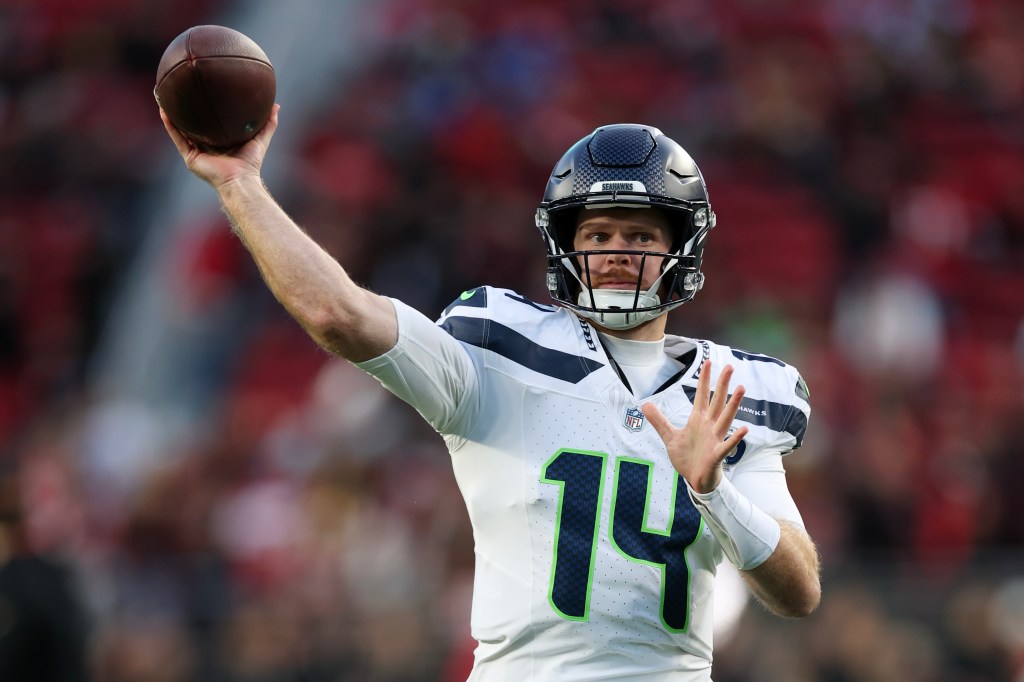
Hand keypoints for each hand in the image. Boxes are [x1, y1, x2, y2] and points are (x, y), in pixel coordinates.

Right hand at [159, 103, 279, 190]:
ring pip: (181, 131)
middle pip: (193, 126)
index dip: (206, 111)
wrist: (240, 179)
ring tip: (164, 99)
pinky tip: (164, 111)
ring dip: (172, 116)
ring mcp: (197, 153)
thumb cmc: (251, 163)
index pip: (210, 124)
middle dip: (186, 112)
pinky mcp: (191, 158)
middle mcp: (206, 147)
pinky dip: (170, 126)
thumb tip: (276, 106)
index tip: (203, 94)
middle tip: (180, 93)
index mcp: (220, 143)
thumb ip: (268, 124)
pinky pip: (178, 138)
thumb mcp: (260, 139)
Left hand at [641, 360, 748, 493]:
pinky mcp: (717, 454)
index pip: (702, 395)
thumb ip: (659, 421)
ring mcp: (715, 439)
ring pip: (725, 418)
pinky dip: (735, 438)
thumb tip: (644, 405)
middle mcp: (709, 426)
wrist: (695, 480)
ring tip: (742, 388)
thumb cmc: (687, 457)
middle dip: (723, 384)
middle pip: (717, 401)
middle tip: (730, 366)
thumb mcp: (669, 437)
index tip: (709, 362)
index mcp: (698, 420)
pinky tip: (744, 429)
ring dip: (733, 405)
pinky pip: (727, 445)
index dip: (705, 379)